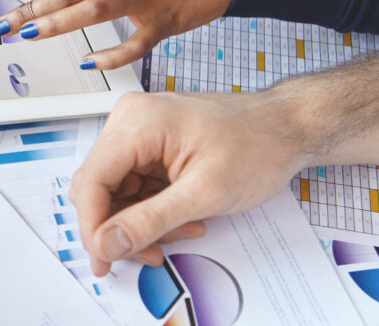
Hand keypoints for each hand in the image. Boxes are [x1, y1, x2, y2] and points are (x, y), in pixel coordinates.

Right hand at [71, 91, 306, 275]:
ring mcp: (138, 129)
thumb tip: (108, 242)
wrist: (286, 128)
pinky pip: (134, 183)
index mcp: (139, 122)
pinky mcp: (149, 141)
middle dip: (123, 225)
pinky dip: (153, 207)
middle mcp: (131, 119)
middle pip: (100, 186)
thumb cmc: (258, 145)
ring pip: (116, 190)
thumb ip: (150, 221)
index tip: (104, 258)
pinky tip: (185, 215)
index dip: (93, 225)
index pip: (92, 179)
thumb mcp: (205, 193)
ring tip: (186, 227)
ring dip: (143, 219)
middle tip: (152, 252)